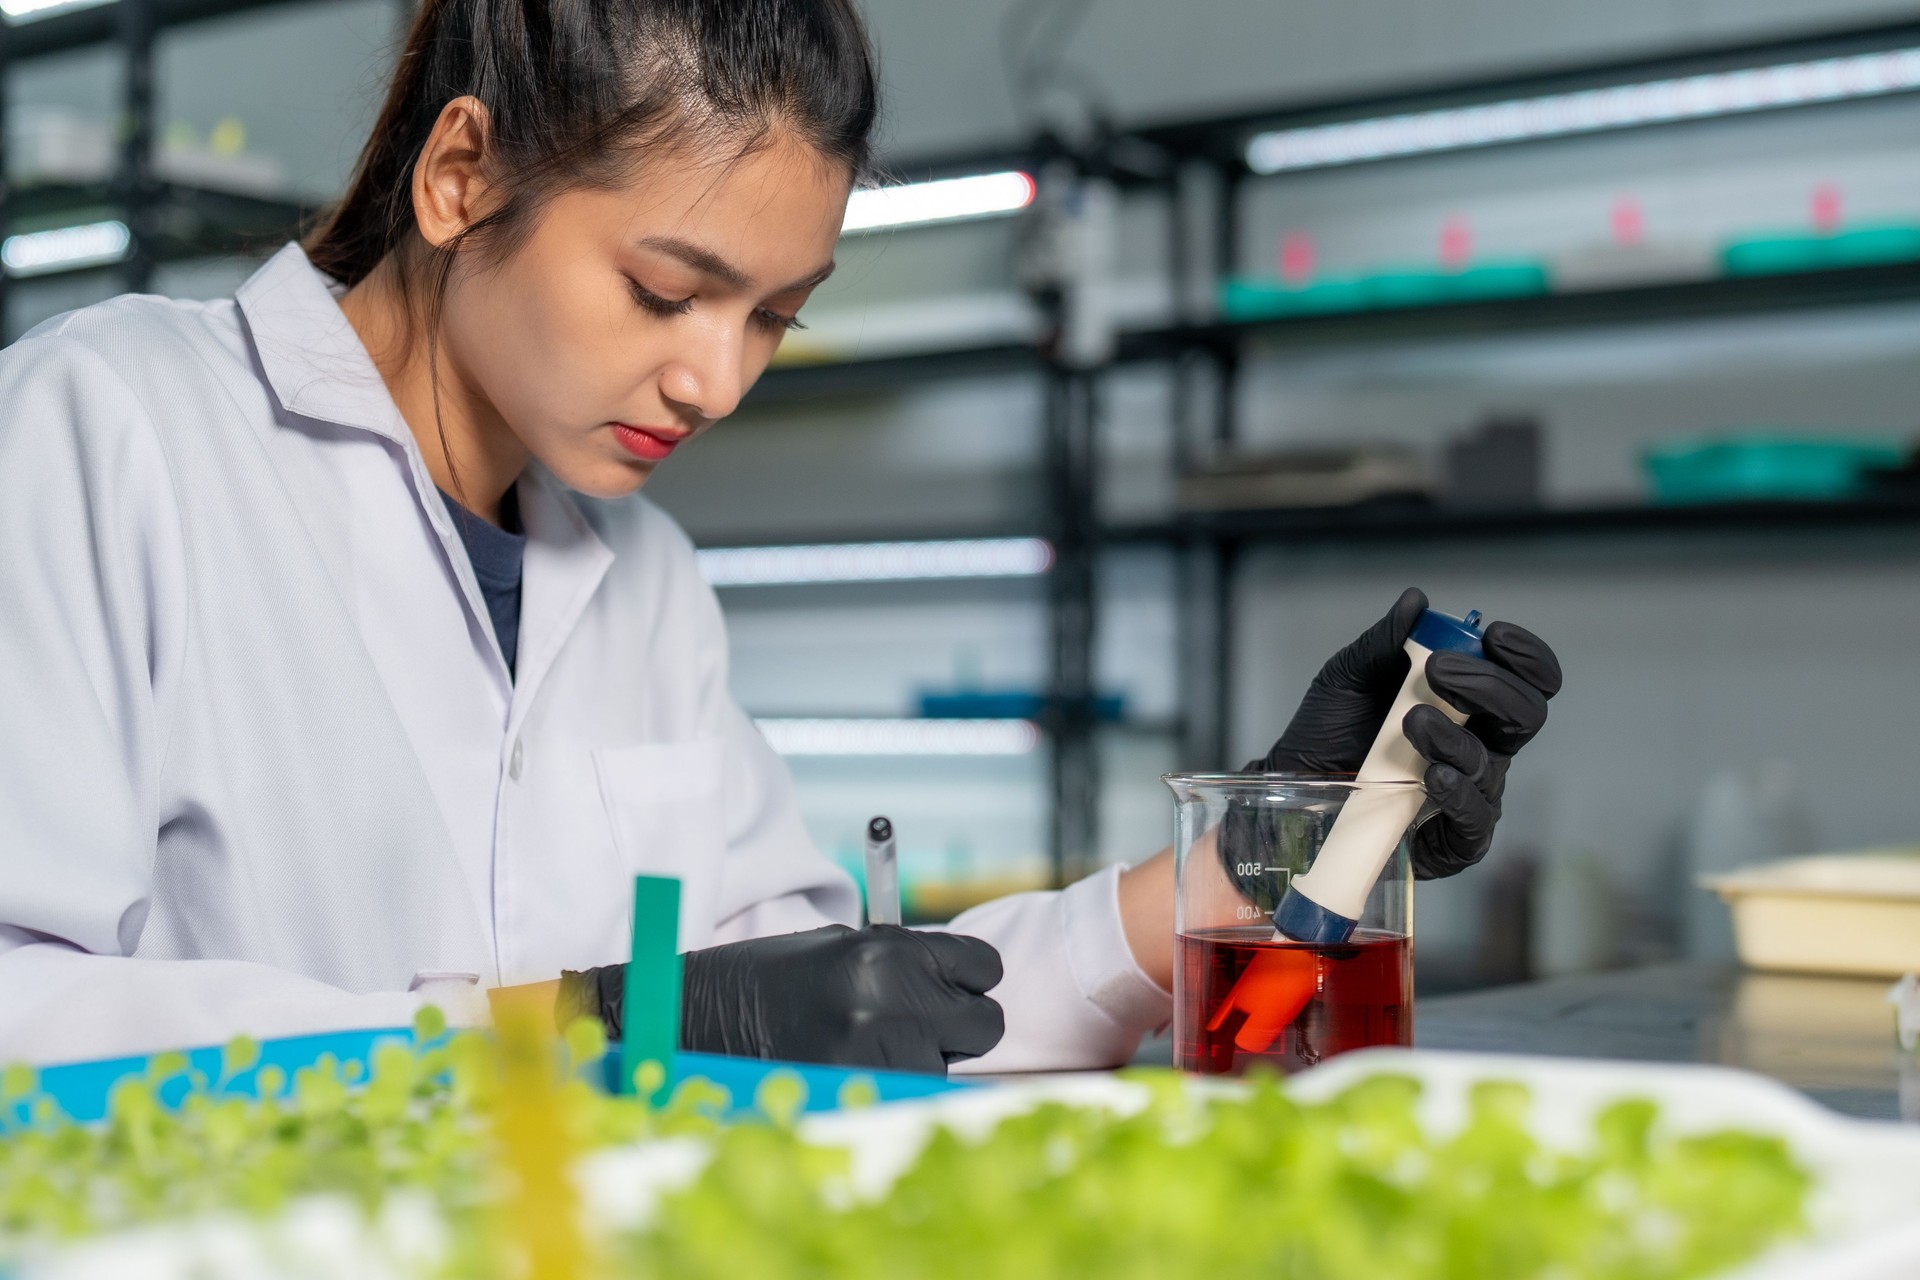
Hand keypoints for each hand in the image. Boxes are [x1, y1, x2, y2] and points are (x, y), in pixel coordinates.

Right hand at [559, 924, 1005, 1075]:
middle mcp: (890, 1005)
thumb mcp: (836, 948)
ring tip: (866, 1047)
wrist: (688, 1021)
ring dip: (924, 1061)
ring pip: (949, 1068)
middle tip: (917, 1023)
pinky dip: (894, 1090)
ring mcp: (876, 1060)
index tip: (955, 986)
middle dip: (959, 1025)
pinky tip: (854, 1073)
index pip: (984, 966)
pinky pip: (911, 1099)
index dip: (971, 978)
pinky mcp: (857, 1103)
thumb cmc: (764, 979)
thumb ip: (902, 961)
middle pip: (984, 1023)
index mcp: (885, 954)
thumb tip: (956, 979)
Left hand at [1245, 587, 1561, 878]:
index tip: (1493, 635)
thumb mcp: (1349, 677)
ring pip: (1491, 763)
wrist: (1295, 784)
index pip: (1525, 677)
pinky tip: (1432, 775)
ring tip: (1411, 722)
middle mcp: (1482, 744)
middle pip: (1526, 716)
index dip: (1524, 655)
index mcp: (1470, 702)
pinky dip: (1457, 792)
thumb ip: (1384, 643)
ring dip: (1453, 736)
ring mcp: (1473, 791)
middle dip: (1489, 686)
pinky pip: (1476, 818)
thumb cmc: (1331, 729)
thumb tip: (1416, 602)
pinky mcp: (1456, 837)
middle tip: (1438, 671)